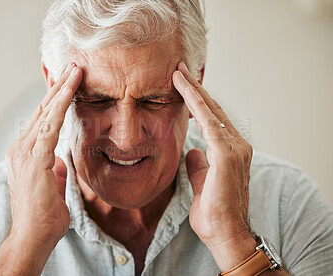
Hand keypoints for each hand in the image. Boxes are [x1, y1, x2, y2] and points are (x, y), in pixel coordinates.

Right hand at [5, 63, 81, 246]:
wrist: (34, 235)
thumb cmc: (44, 213)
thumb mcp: (52, 183)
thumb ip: (54, 167)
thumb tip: (60, 159)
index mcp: (25, 153)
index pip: (42, 120)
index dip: (55, 100)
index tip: (67, 82)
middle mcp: (21, 148)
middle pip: (42, 110)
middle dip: (58, 87)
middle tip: (73, 66)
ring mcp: (24, 152)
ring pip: (46, 113)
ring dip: (62, 90)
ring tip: (76, 70)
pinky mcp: (34, 158)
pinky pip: (50, 126)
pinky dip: (61, 106)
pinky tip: (71, 90)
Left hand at [173, 62, 255, 270]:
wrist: (226, 234)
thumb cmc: (215, 213)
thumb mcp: (202, 184)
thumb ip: (199, 165)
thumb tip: (192, 151)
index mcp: (231, 152)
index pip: (212, 120)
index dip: (198, 102)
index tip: (182, 85)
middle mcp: (237, 146)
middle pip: (212, 110)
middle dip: (195, 88)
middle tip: (179, 69)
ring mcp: (234, 148)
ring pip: (210, 110)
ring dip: (194, 90)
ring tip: (178, 72)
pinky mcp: (227, 154)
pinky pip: (208, 121)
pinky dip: (195, 103)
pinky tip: (183, 89)